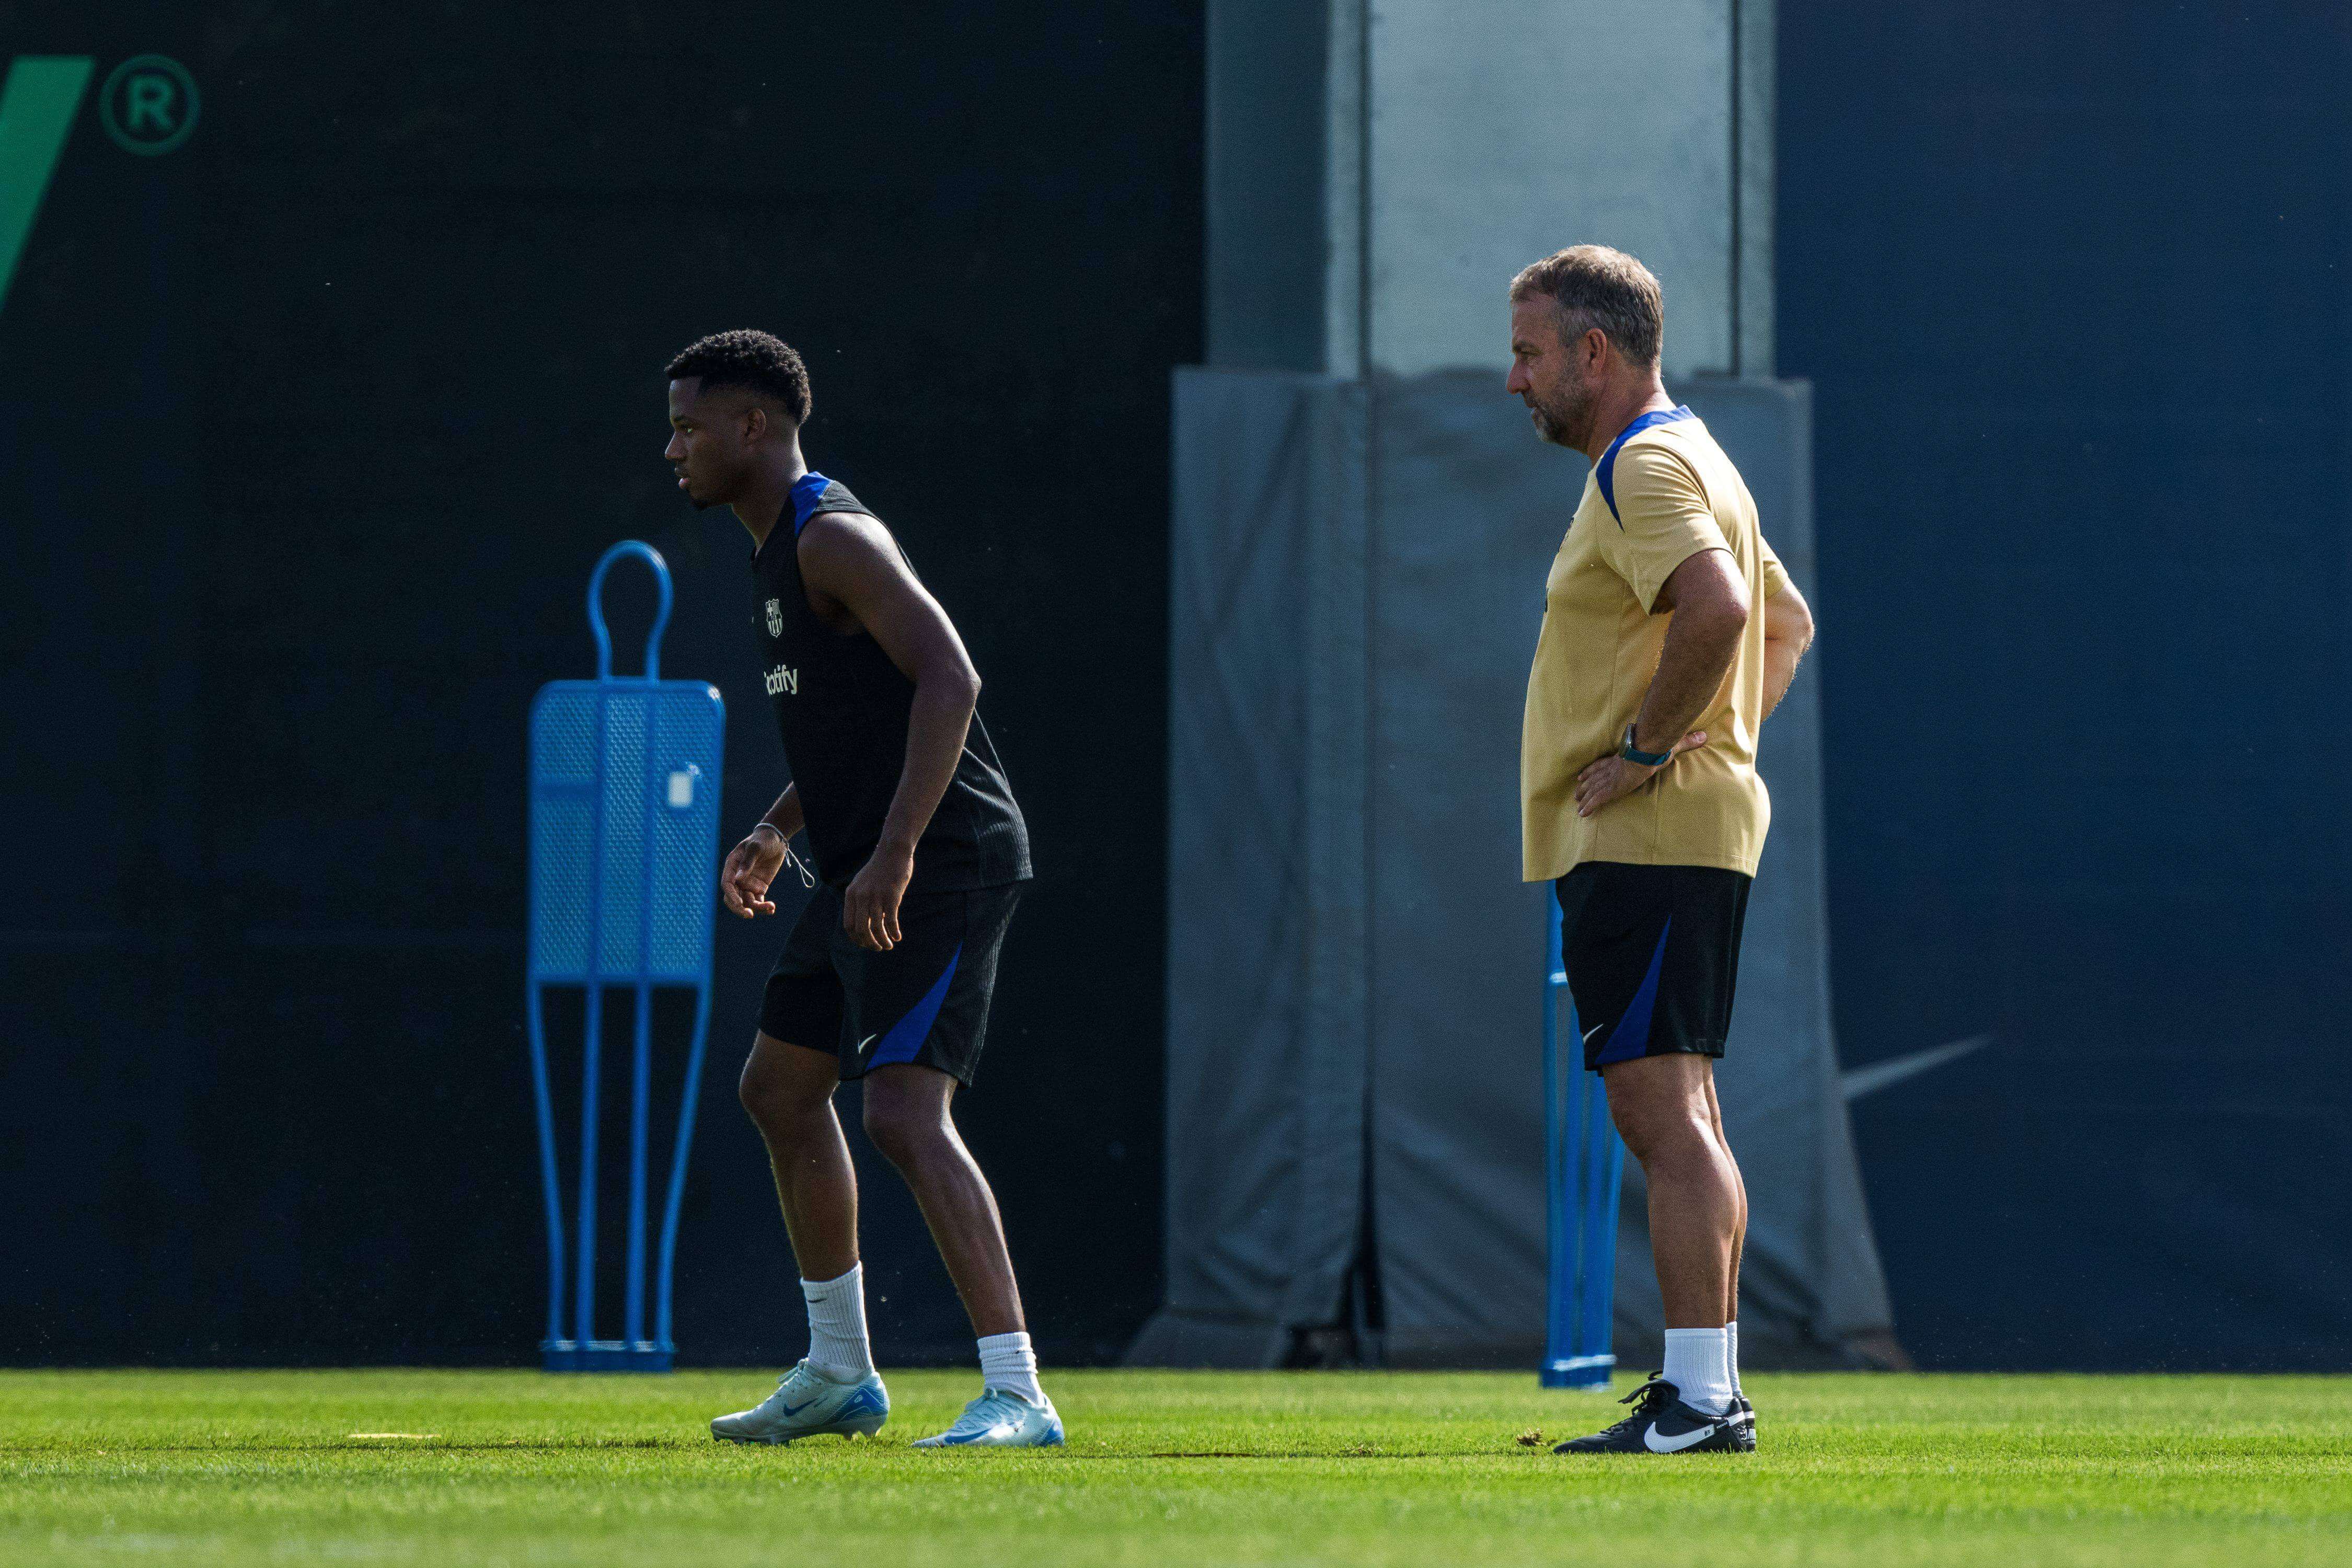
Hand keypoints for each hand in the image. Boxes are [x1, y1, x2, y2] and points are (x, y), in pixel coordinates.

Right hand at [719, 828, 786, 918]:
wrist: (776, 840)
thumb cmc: (762, 840)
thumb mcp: (755, 848)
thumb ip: (747, 862)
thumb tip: (738, 879)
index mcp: (732, 866)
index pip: (727, 885)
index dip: (732, 896)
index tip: (740, 904)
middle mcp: (737, 877)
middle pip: (733, 898)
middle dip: (739, 908)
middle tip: (750, 915)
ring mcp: (748, 884)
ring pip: (747, 902)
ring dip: (756, 908)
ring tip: (770, 908)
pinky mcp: (759, 888)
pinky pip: (758, 901)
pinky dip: (763, 907)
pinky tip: (771, 909)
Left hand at [843, 844, 913, 950]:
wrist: (892, 852)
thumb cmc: (879, 869)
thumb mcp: (862, 883)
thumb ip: (859, 900)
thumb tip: (863, 921)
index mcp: (851, 895)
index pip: (849, 925)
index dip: (856, 939)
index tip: (864, 944)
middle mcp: (861, 897)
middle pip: (861, 929)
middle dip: (869, 943)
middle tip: (877, 948)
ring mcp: (876, 897)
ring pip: (876, 928)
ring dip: (883, 941)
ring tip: (888, 946)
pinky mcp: (891, 897)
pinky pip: (890, 921)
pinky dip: (893, 932)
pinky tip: (897, 937)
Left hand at [1574, 730, 1705, 816]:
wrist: (1649, 751)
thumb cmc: (1657, 746)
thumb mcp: (1671, 744)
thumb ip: (1685, 741)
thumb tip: (1703, 736)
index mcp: (1623, 758)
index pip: (1604, 764)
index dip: (1593, 769)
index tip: (1583, 774)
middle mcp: (1614, 768)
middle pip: (1595, 777)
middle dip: (1585, 785)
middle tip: (1577, 791)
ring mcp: (1612, 778)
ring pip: (1593, 789)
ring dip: (1584, 796)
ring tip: (1577, 804)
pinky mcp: (1613, 788)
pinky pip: (1597, 800)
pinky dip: (1589, 806)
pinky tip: (1582, 814)